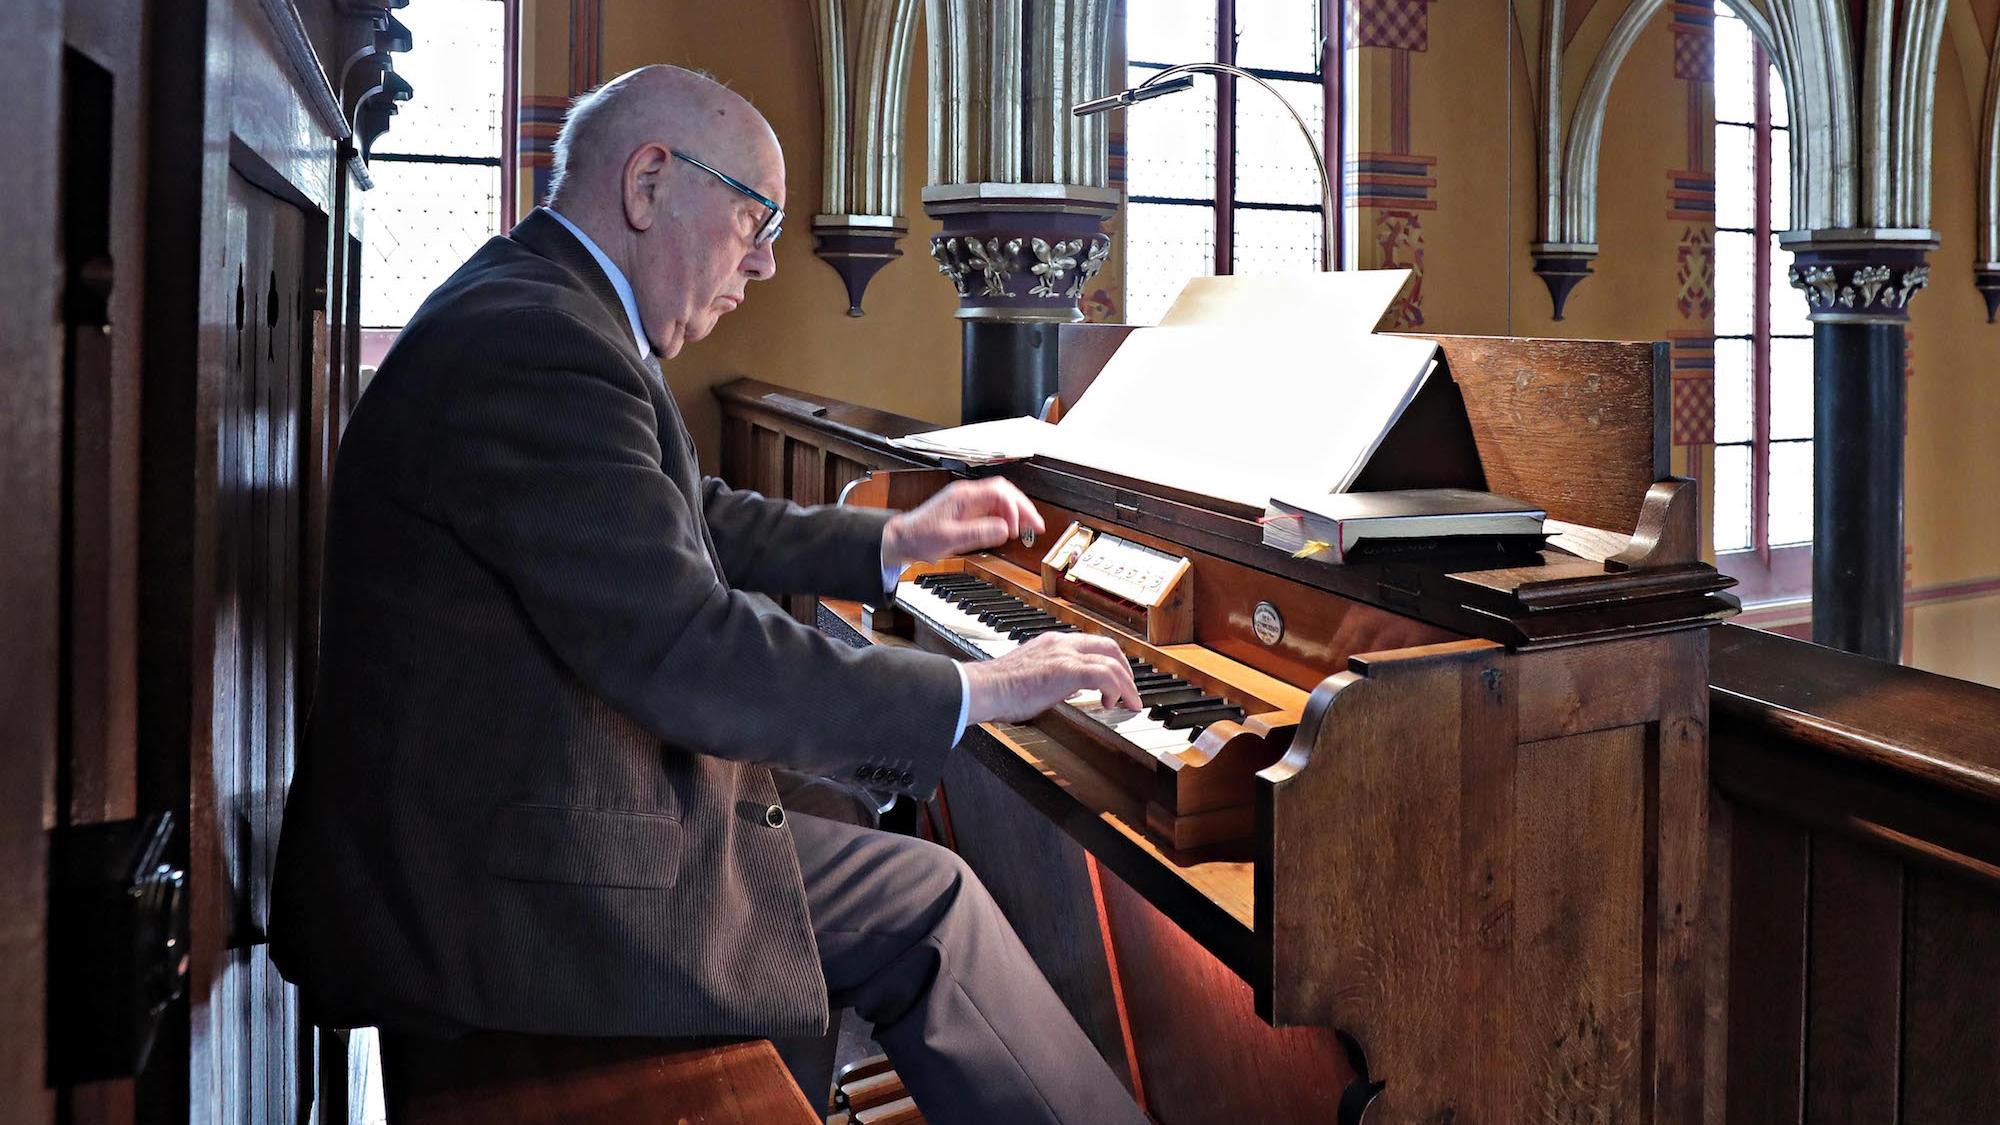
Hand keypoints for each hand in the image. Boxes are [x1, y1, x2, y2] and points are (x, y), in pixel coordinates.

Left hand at [882, 478, 1046, 567]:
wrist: (902, 539)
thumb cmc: (919, 537)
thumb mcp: (949, 538)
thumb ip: (978, 532)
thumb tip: (1004, 529)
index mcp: (963, 496)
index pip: (998, 492)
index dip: (1013, 509)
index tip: (1016, 529)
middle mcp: (968, 495)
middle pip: (1004, 492)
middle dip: (1023, 507)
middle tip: (1038, 525)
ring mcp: (968, 503)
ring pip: (1001, 500)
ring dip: (1017, 512)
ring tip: (1032, 527)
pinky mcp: (967, 512)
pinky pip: (993, 509)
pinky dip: (1007, 517)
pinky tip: (1013, 528)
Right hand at [960, 633, 1141, 723]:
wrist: (983, 688)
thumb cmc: (999, 688)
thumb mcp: (1031, 675)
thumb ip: (1052, 677)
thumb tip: (1068, 690)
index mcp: (1052, 642)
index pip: (1092, 644)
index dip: (1111, 660)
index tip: (1116, 680)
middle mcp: (1061, 643)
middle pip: (1109, 647)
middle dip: (1126, 670)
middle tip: (1131, 692)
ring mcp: (1064, 654)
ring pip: (1111, 661)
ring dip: (1126, 685)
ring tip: (1129, 703)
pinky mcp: (1066, 670)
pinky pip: (1104, 675)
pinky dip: (1115, 690)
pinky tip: (1110, 704)